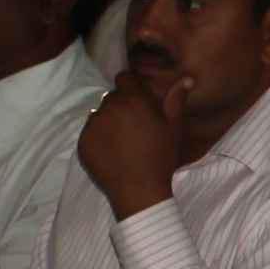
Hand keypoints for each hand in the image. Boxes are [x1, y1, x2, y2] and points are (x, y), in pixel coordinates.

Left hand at [77, 79, 178, 213]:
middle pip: (112, 97)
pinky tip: (111, 151)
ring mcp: (93, 125)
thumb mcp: (173, 128)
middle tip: (133, 126)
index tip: (138, 100)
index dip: (132, 86)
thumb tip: (186, 79)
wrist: (139, 190)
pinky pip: (90, 132)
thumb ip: (176, 100)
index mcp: (133, 100)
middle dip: (121, 105)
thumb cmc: (160, 157)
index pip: (125, 78)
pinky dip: (98, 138)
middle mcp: (109, 107)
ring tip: (121, 141)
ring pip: (99, 113)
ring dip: (108, 121)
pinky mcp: (83, 142)